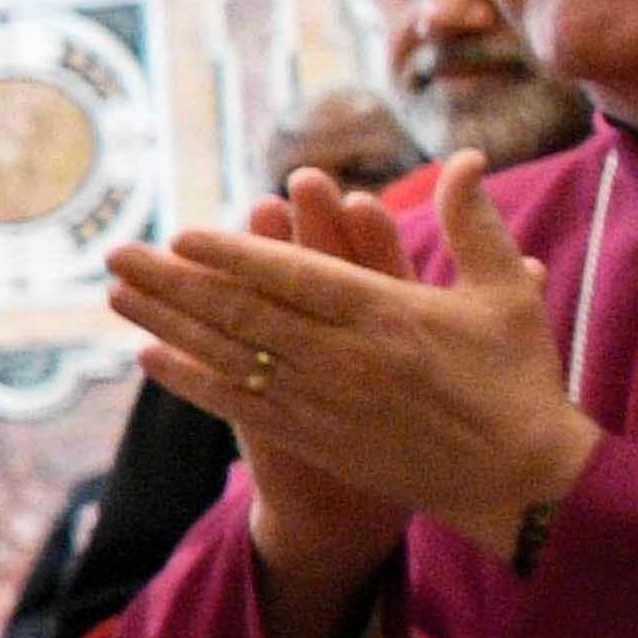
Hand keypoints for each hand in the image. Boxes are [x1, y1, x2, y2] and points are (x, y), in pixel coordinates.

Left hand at [105, 155, 597, 607]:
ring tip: (117, 294)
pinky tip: (150, 357)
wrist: (520, 482)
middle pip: (243, 313)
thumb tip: (463, 156)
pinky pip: (239, 406)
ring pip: (230, 356)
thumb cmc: (518, 381)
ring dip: (168, 323)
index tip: (182, 235)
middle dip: (174, 281)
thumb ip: (473, 223)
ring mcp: (324, 402)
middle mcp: (344, 358)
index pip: (294, 278)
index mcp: (388, 314)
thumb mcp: (504, 294)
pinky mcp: (315, 439)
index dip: (234, 255)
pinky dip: (191, 380)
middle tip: (116, 253)